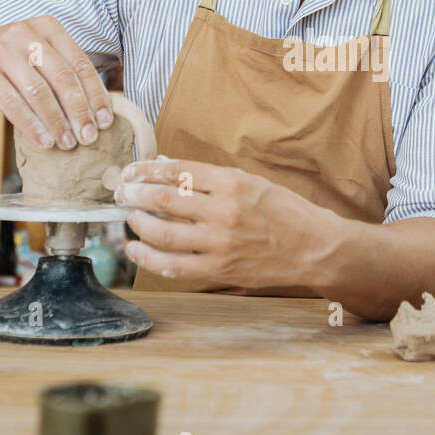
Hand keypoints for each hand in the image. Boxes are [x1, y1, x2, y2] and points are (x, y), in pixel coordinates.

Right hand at [0, 14, 113, 149]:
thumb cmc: (10, 60)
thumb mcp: (38, 53)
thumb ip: (64, 71)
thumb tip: (98, 111)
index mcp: (48, 27)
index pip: (80, 64)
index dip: (96, 95)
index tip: (106, 121)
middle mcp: (26, 34)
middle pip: (62, 78)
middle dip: (79, 111)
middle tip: (89, 137)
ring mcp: (1, 51)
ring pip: (38, 92)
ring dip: (57, 122)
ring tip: (68, 143)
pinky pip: (12, 103)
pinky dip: (32, 126)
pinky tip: (44, 142)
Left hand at [118, 159, 337, 289]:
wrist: (314, 248)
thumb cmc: (285, 212)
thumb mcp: (251, 183)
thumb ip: (208, 177)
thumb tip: (168, 165)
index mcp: (232, 183)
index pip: (177, 172)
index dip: (146, 171)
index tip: (130, 172)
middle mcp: (223, 211)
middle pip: (163, 200)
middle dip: (134, 195)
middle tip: (120, 193)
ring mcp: (219, 243)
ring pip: (162, 233)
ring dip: (137, 224)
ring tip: (128, 218)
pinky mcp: (219, 269)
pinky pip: (173, 265)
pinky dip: (148, 257)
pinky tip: (136, 249)